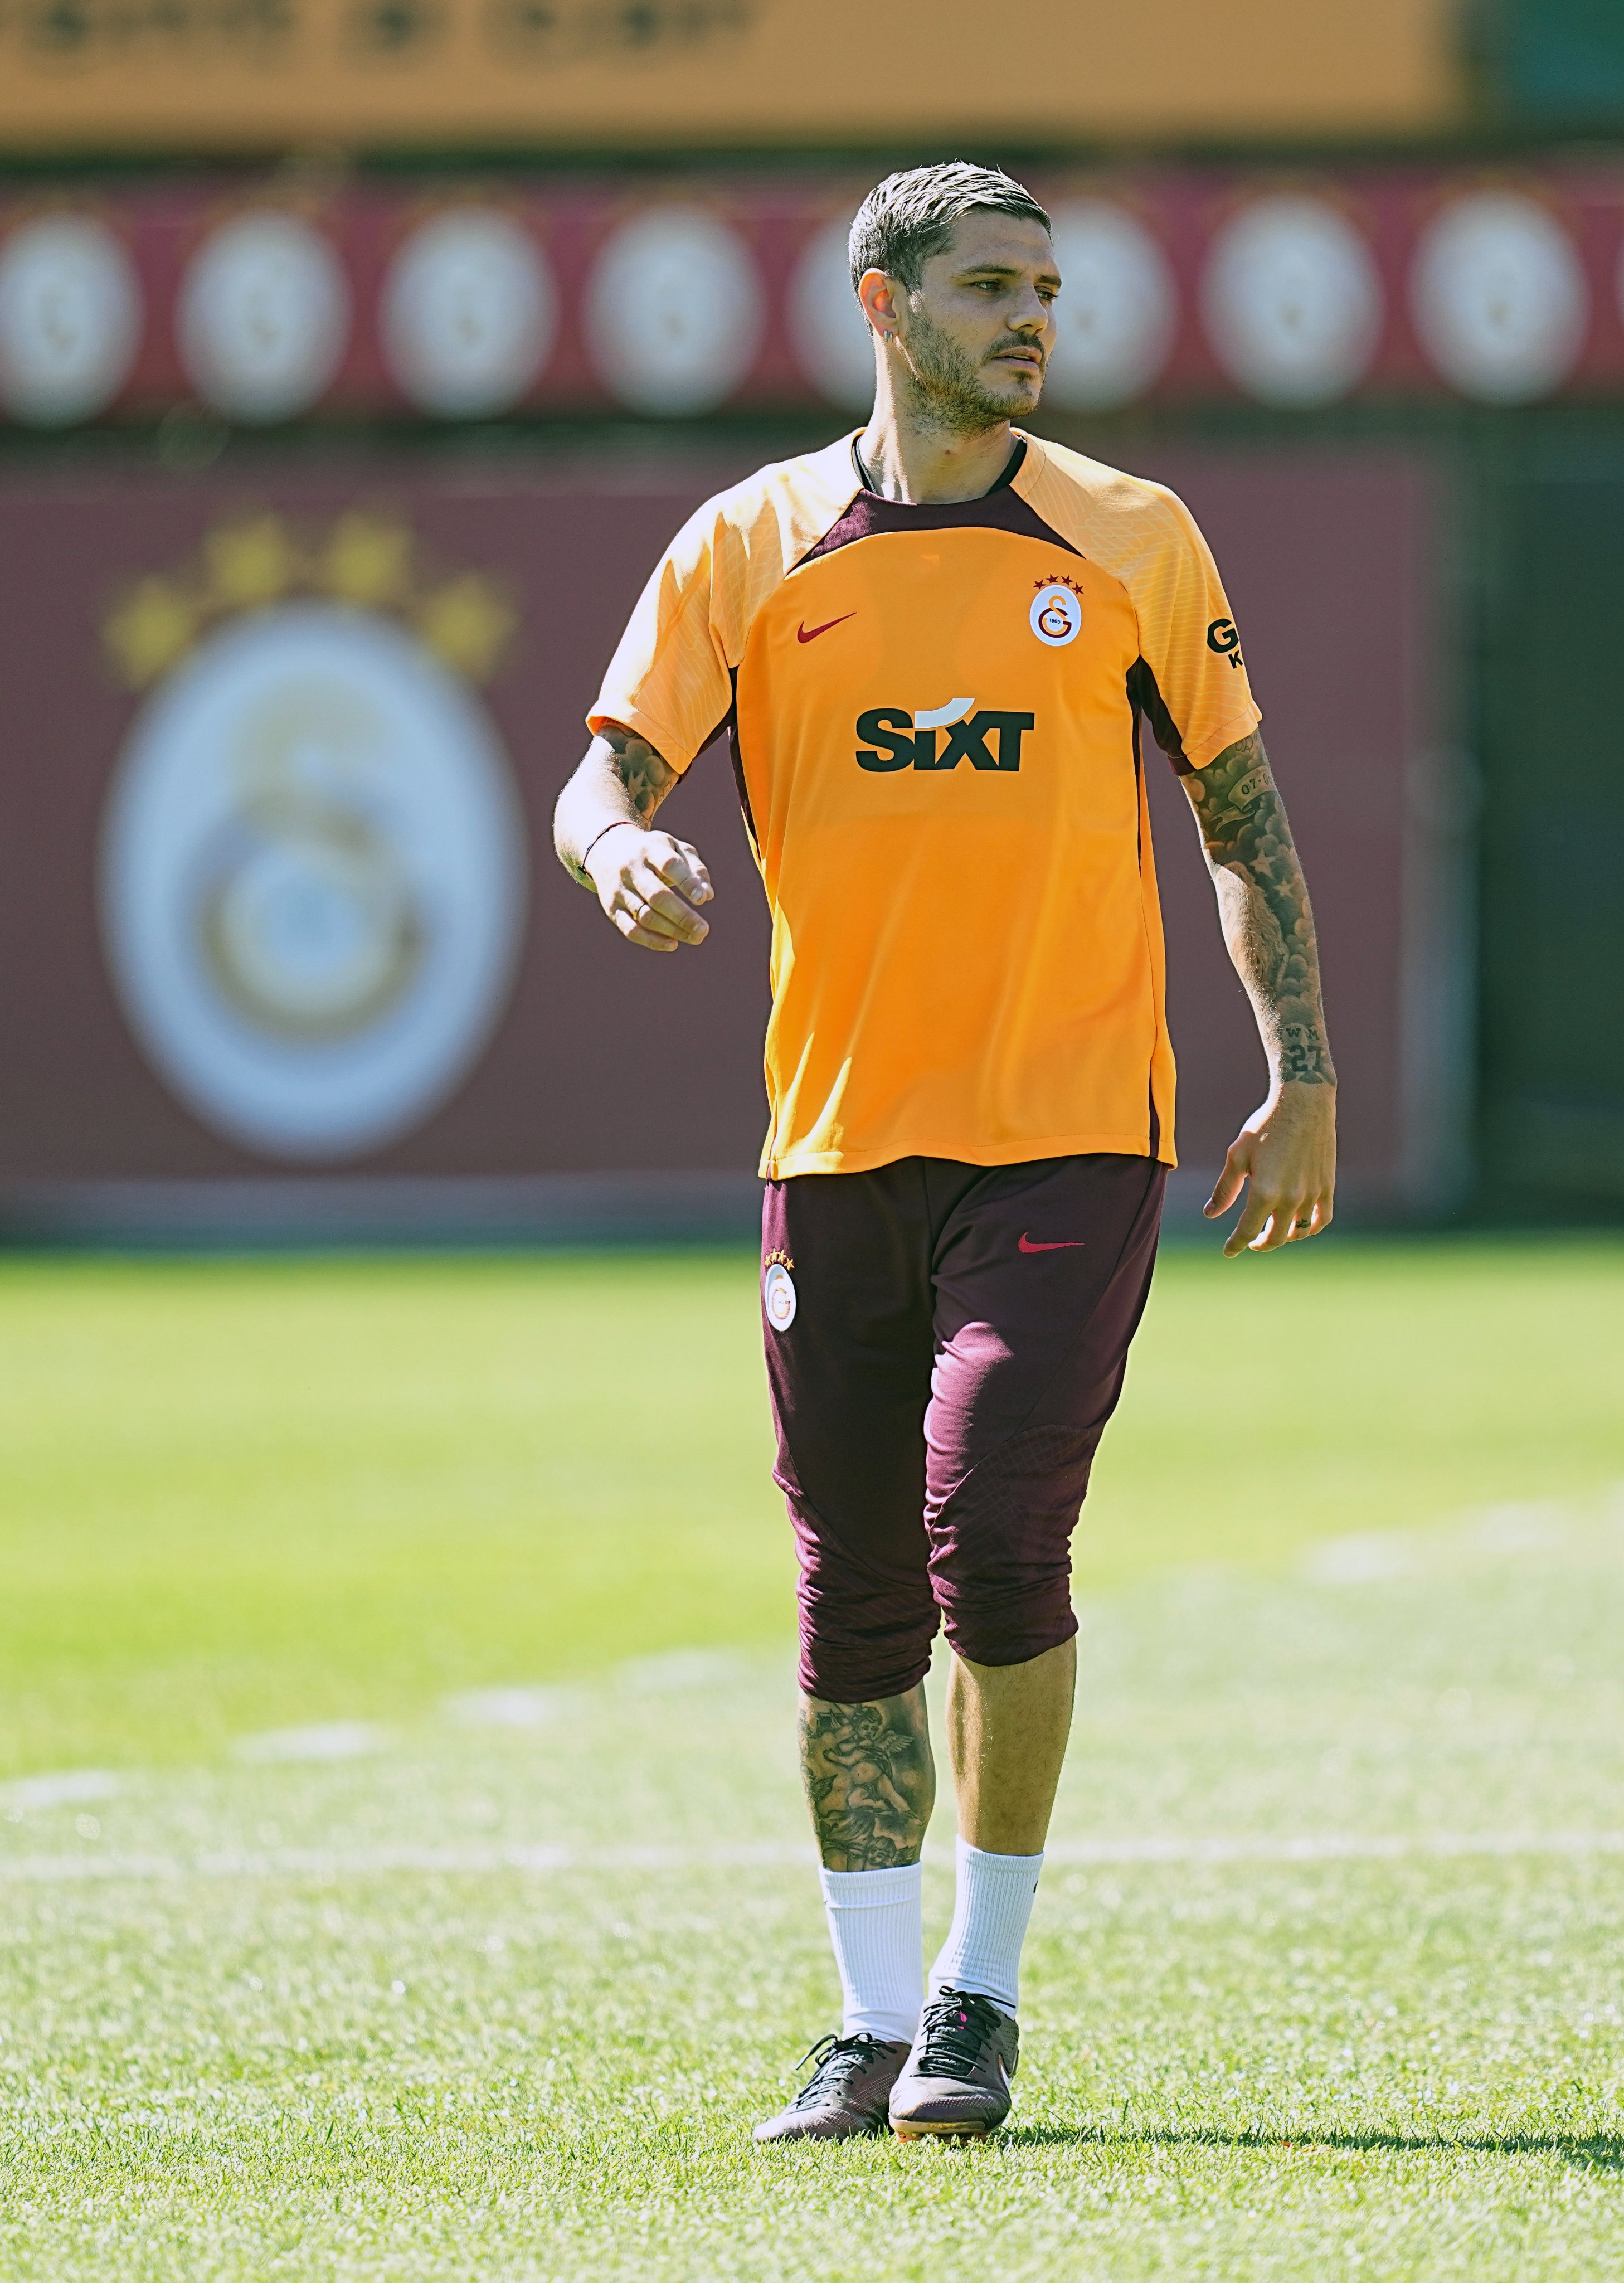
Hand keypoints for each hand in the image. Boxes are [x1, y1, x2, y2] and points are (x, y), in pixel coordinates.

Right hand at [585, 825, 712, 952]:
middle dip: (682, 916)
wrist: (607, 851)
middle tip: (703, 930)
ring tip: (696, 938)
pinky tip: (673, 944)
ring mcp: (619, 890)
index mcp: (650, 849)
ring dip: (672, 931)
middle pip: (656, 895)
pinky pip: (630, 929)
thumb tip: (708, 895)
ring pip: (645, 915)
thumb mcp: (674, 848)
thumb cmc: (652, 852)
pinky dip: (652, 941)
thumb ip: (695, 868)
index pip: (669, 864)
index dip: (687, 882)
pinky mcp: (611, 908)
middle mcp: (631, 869)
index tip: (702, 899)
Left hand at [1205, 1081, 1336, 1256]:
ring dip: (1285, 1237)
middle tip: (1251, 1240)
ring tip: (1273, 1231)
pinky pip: (1323, 1218)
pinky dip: (1311, 1228)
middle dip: (1260, 1244)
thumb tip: (1210, 1214)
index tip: (1229, 1251)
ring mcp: (1312, 1194)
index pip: (1247, 1231)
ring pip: (1300, 1232)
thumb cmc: (1265, 1126)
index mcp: (1264, 1192)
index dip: (1236, 1244)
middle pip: (1275, 1238)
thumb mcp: (1237, 1156)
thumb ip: (1225, 1189)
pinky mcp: (1328, 1185)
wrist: (1303, 1103)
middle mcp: (1291, 1198)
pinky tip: (1300, 1225)